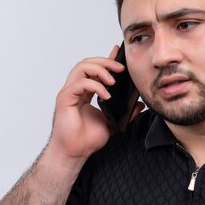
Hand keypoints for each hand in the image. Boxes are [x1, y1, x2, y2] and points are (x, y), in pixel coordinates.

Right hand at [45, 46, 141, 165]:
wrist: (75, 152)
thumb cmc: (87, 139)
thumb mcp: (112, 123)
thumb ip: (125, 113)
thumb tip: (139, 105)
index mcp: (85, 92)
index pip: (95, 69)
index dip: (106, 59)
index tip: (119, 52)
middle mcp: (75, 89)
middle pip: (87, 63)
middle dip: (105, 61)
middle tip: (121, 68)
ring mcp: (69, 93)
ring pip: (81, 68)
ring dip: (100, 70)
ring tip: (113, 80)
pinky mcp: (65, 99)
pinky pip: (79, 84)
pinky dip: (94, 86)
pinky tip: (106, 94)